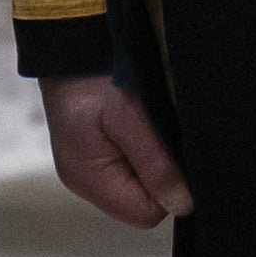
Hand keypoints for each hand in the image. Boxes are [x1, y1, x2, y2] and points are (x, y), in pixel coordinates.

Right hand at [40, 73, 193, 227]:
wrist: (73, 43)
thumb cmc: (95, 76)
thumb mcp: (129, 117)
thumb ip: (156, 164)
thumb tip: (183, 205)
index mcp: (89, 179)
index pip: (145, 214)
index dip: (170, 189)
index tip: (177, 154)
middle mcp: (87, 179)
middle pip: (144, 199)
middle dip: (163, 172)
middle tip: (164, 131)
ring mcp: (90, 164)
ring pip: (141, 180)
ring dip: (156, 156)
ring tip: (152, 121)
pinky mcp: (97, 148)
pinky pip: (132, 160)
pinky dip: (146, 144)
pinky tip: (144, 119)